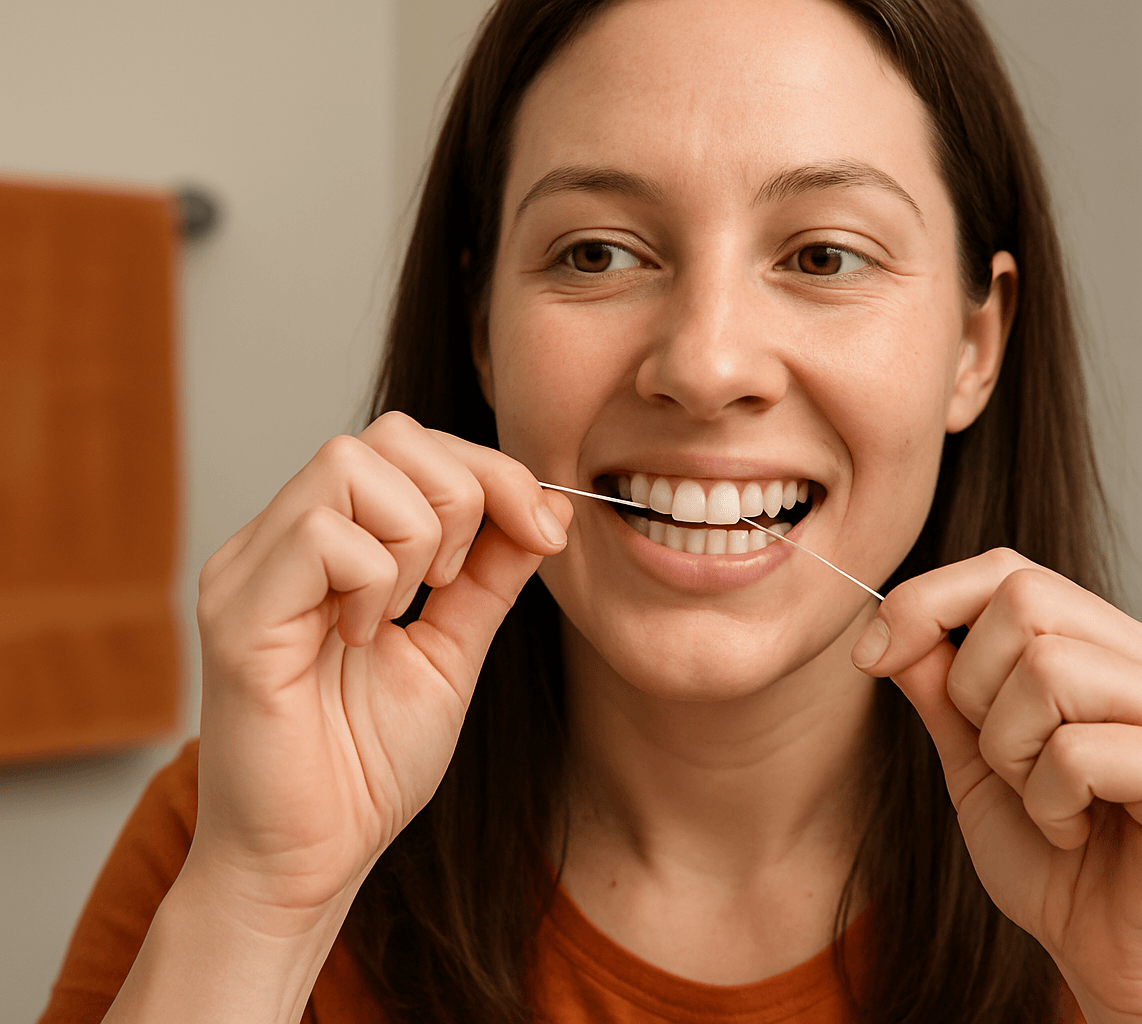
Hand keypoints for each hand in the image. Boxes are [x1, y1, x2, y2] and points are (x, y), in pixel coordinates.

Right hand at [188, 411, 570, 928]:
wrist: (311, 859)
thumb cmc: (367, 766)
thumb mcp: (453, 650)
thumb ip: (491, 575)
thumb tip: (547, 506)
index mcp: (328, 543)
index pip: (410, 444)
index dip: (491, 471)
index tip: (545, 530)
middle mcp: (278, 542)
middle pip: (386, 434)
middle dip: (462, 494)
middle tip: (456, 583)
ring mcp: (249, 570)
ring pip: (351, 465)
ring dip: (417, 538)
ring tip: (405, 612)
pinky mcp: (236, 613)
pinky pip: (319, 535)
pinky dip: (372, 580)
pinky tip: (363, 640)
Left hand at [851, 550, 1141, 1023]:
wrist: (1116, 962)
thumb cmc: (1054, 862)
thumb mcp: (974, 761)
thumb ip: (941, 688)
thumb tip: (894, 624)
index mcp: (1115, 644)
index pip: (1010, 569)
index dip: (926, 601)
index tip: (871, 658)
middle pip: (1025, 603)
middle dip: (974, 692)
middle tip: (1009, 765)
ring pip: (1048, 672)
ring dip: (1013, 753)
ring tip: (1047, 802)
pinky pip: (1080, 752)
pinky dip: (1050, 803)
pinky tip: (1074, 834)